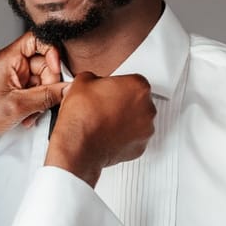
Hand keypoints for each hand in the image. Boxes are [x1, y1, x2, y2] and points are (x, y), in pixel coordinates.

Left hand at [0, 32, 64, 151]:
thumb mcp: (18, 106)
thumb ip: (46, 96)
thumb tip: (69, 89)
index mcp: (9, 58)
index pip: (36, 38)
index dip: (51, 51)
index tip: (56, 70)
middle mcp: (12, 63)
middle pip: (44, 62)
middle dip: (48, 84)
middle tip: (45, 101)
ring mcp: (14, 75)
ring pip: (42, 78)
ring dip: (42, 97)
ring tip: (32, 113)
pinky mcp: (15, 86)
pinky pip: (35, 89)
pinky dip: (36, 102)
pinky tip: (28, 115)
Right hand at [45, 71, 155, 186]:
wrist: (77, 145)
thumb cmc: (82, 116)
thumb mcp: (82, 81)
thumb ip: (95, 78)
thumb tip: (93, 83)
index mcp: (137, 86)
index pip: (133, 81)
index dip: (119, 85)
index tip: (110, 90)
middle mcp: (147, 107)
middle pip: (139, 101)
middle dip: (125, 103)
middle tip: (106, 106)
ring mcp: (146, 129)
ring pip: (139, 121)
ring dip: (126, 120)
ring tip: (106, 122)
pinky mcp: (140, 147)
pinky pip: (135, 138)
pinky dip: (125, 137)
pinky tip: (109, 135)